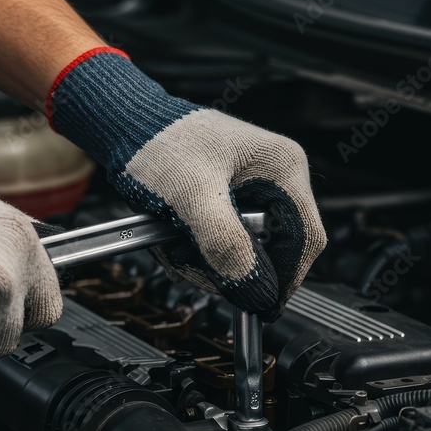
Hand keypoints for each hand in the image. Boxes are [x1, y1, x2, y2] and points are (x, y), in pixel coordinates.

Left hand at [47, 48, 325, 321]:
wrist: (124, 126)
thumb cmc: (159, 144)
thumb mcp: (193, 197)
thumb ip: (227, 245)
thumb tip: (257, 291)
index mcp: (282, 168)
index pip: (306, 239)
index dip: (285, 278)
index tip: (260, 305)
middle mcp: (273, 178)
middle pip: (272, 249)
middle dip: (231, 267)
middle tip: (195, 267)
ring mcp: (250, 190)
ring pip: (242, 251)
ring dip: (206, 261)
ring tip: (174, 246)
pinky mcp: (226, 201)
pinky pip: (221, 242)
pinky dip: (195, 250)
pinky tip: (171, 239)